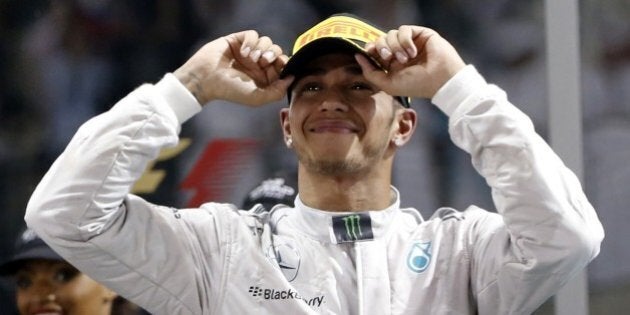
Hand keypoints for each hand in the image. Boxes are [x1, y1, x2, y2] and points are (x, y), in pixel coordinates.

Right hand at [173, 30, 293, 105]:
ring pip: (267, 41)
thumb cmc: (230, 91)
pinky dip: (251, 42)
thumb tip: (292, 78)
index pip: (282, 66)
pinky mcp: (239, 40)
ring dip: (262, 48)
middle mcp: (258, 64)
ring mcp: (249, 51)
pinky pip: (253, 34)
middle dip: (274, 54)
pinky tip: (243, 52)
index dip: (284, 65)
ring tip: (251, 58)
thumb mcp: (257, 97)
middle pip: (277, 51)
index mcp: (264, 77)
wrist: (206, 79)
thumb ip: (277, 91)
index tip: (278, 67)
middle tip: (265, 61)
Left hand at [355, 25, 465, 98]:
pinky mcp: (420, 34)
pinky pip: (404, 29)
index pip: (374, 50)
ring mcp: (410, 42)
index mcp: (392, 64)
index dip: (370, 49)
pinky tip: (412, 52)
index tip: (369, 53)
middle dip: (381, 47)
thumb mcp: (388, 84)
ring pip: (390, 34)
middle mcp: (400, 52)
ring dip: (395, 46)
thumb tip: (357, 56)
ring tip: (406, 59)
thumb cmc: (416, 85)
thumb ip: (370, 73)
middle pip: (380, 40)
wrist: (440, 80)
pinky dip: (405, 40)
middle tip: (388, 58)